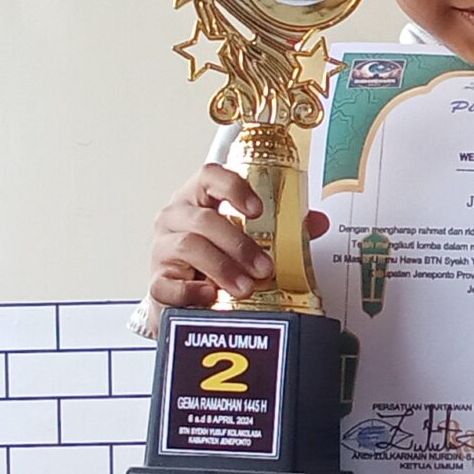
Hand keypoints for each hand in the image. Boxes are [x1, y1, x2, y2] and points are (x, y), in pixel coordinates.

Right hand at [148, 164, 329, 307]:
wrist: (185, 296)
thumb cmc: (215, 259)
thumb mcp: (248, 240)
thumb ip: (283, 229)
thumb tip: (317, 222)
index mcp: (199, 199)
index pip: (209, 176)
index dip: (233, 187)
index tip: (257, 209)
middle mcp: (177, 218)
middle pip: (204, 219)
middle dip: (239, 244)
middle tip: (264, 267)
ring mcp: (163, 248)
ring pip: (189, 247)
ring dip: (223, 268)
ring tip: (245, 287)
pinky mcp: (156, 281)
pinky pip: (167, 284)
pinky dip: (191, 291)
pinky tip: (210, 296)